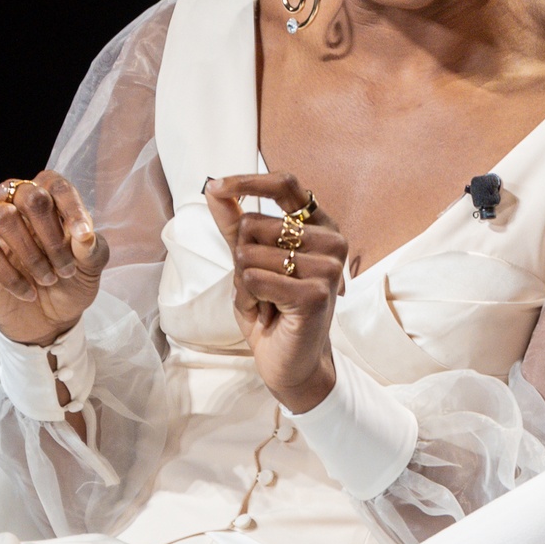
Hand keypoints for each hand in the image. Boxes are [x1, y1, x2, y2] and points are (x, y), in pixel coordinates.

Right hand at [0, 169, 105, 346]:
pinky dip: (10, 275)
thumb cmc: (70, 283)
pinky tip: (27, 292)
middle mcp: (17, 206)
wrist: (49, 320)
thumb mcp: (90, 268)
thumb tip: (84, 234)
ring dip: (30, 253)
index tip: (83, 236)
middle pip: (25, 193)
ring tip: (49, 279)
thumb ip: (91, 248)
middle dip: (49, 232)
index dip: (71, 206)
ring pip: (2, 216)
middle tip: (65, 265)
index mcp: (48, 200)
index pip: (54, 184)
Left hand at [203, 171, 350, 411]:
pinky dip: (248, 299)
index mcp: (320, 225)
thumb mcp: (248, 261)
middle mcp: (331, 241)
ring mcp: (328, 267)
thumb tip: (212, 186)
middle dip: (241, 259)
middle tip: (262, 286)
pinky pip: (253, 279)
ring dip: (244, 284)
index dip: (247, 181)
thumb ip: (234, 223)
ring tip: (267, 302)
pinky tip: (268, 313)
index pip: (285, 184)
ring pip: (249, 254)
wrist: (290, 362)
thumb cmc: (272, 309)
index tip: (215, 186)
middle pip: (253, 224)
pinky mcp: (316, 293)